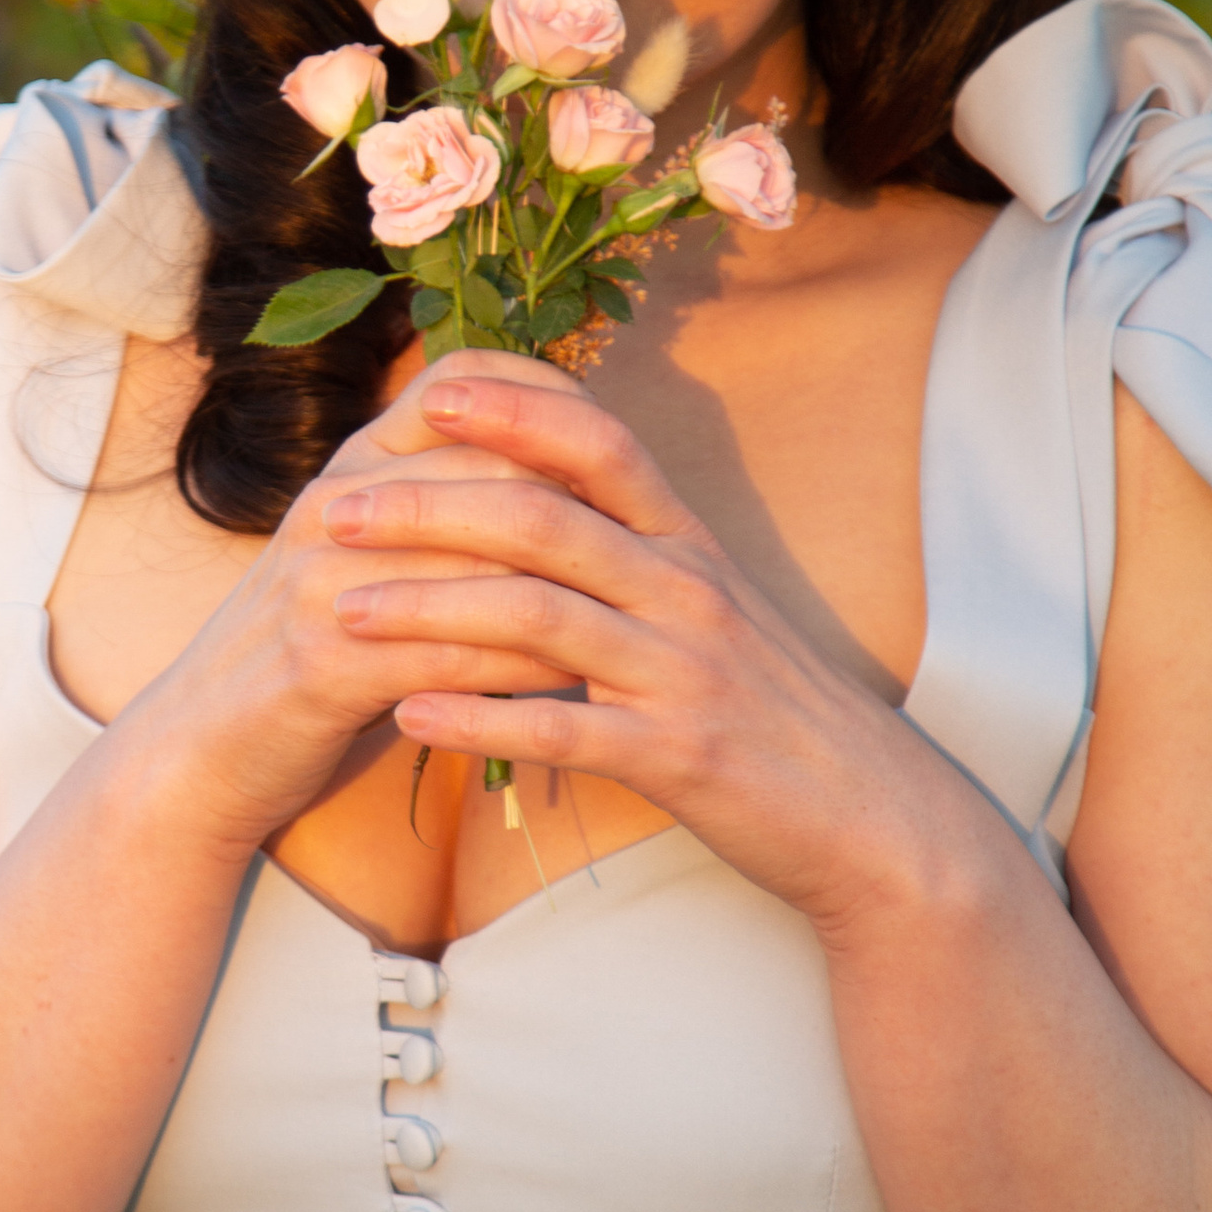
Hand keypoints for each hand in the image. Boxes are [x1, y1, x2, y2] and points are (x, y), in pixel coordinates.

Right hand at [113, 351, 599, 857]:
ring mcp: (325, 582)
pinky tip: (572, 687)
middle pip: (486, 466)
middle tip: (644, 541)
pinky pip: (450, 655)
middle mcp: (336, 505)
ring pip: (478, 563)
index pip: (460, 384)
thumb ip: (440, 506)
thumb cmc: (314, 647)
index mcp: (353, 468)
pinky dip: (520, 672)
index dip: (545, 397)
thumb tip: (553, 471)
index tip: (610, 442)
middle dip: (576, 504)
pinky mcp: (323, 665)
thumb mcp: (367, 553)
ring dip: (563, 594)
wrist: (201, 745)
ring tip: (625, 618)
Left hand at [317, 363, 979, 939]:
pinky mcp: (680, 756)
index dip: (517, 409)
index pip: (601, 444)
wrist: (876, 820)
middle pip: (543, 520)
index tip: (430, 391)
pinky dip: (478, 720)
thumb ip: (638, 560)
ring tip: (340, 608)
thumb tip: (545, 510)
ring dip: (428, 609)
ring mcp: (685, 672)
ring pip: (538, 618)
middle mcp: (689, 591)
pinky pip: (563, 728)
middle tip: (334, 509)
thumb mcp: (715, 614)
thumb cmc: (778, 715)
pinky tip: (407, 718)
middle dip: (429, 508)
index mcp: (691, 546)